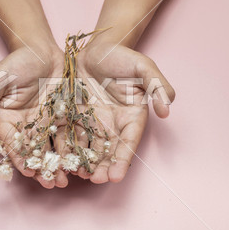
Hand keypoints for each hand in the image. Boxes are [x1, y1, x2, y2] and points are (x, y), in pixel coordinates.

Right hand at [0, 46, 70, 188]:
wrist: (42, 48)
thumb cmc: (16, 63)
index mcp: (9, 120)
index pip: (14, 144)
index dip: (21, 159)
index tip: (30, 173)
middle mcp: (29, 125)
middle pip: (36, 151)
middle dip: (44, 169)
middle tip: (53, 184)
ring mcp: (49, 121)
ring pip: (55, 147)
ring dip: (61, 164)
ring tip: (68, 179)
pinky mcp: (67, 115)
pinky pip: (72, 133)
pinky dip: (77, 148)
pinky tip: (84, 160)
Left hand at [67, 43, 174, 183]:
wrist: (94, 48)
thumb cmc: (121, 56)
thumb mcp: (143, 66)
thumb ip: (158, 85)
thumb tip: (166, 111)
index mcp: (131, 116)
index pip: (129, 142)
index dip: (123, 159)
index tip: (116, 176)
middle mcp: (112, 123)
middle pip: (109, 150)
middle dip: (103, 167)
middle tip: (96, 181)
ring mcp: (92, 121)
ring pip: (89, 147)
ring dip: (85, 163)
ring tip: (79, 176)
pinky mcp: (74, 117)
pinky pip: (70, 135)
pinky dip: (67, 149)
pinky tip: (62, 160)